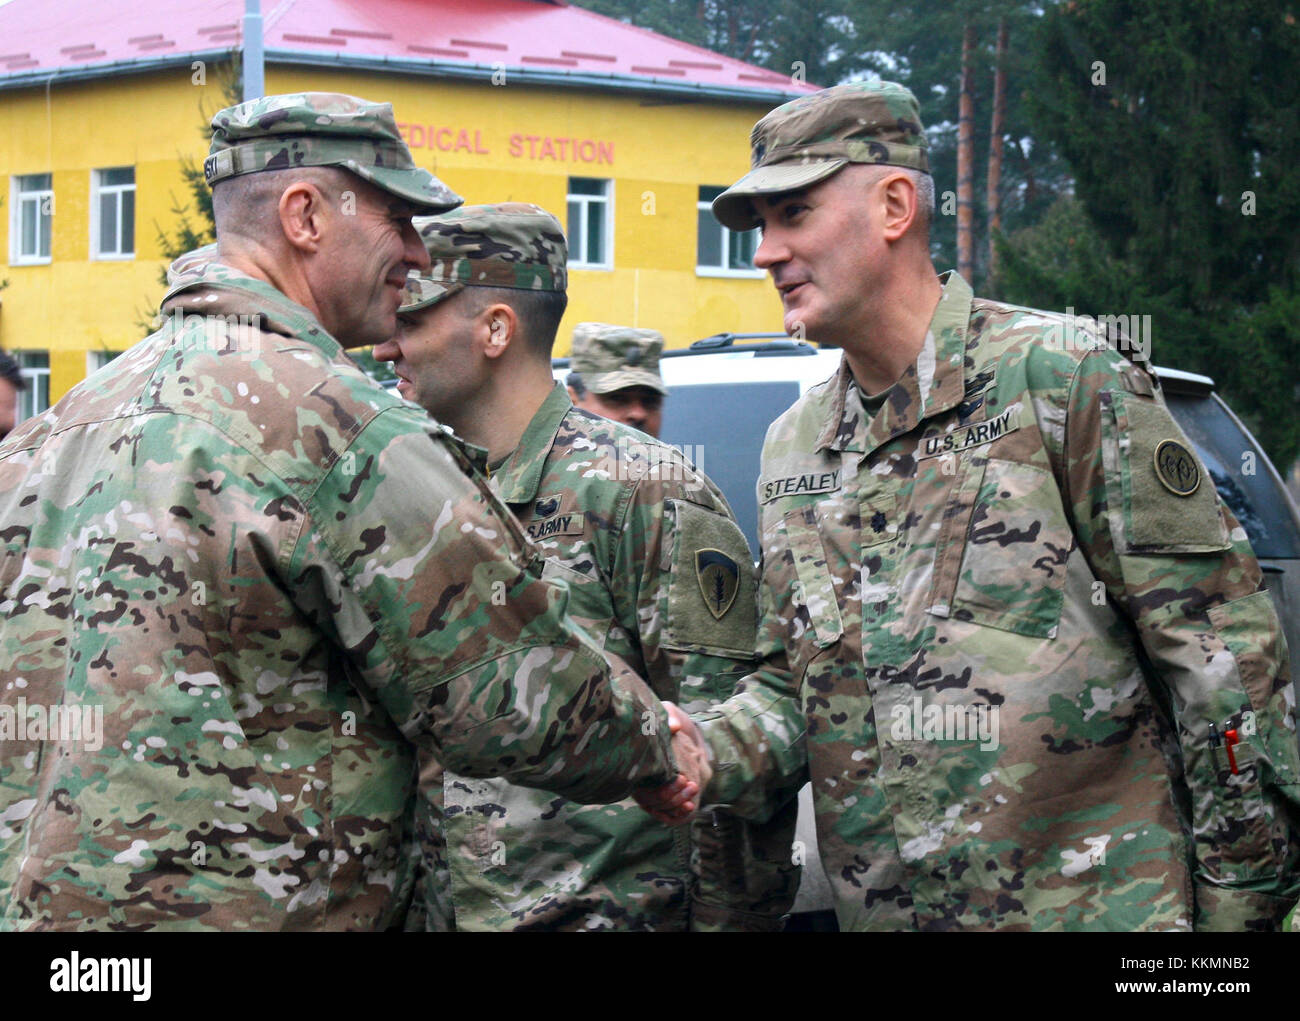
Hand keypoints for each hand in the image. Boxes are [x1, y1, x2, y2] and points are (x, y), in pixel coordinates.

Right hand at [634, 702, 712, 825]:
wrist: (685, 731)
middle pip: (653, 800)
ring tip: (693, 788)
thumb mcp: (669, 712)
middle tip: (691, 784)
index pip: (644, 788)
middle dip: (674, 795)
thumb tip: (674, 726)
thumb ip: (669, 715)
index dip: (663, 788)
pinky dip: (679, 814)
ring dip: (679, 802)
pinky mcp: (664, 799)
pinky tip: (689, 806)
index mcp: (636, 765)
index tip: (682, 777)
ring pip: (662, 808)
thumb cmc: (670, 721)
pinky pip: (667, 815)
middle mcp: (640, 782)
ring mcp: (652, 793)